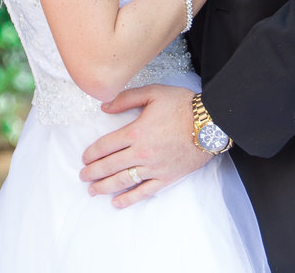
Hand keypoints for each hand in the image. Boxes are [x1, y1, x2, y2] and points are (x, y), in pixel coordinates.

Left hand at [79, 84, 212, 207]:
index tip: (84, 157)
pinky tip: (117, 202)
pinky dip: (129, 199)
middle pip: (110, 166)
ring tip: (93, 191)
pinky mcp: (167, 178)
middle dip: (93, 172)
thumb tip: (104, 107)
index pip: (106, 145)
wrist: (211, 123)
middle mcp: (142, 153)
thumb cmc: (182, 105)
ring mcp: (154, 168)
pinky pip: (144, 192)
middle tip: (82, 176)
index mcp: (136, 131)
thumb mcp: (153, 92)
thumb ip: (126, 98)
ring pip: (123, 181)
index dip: (92, 153)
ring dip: (104, 187)